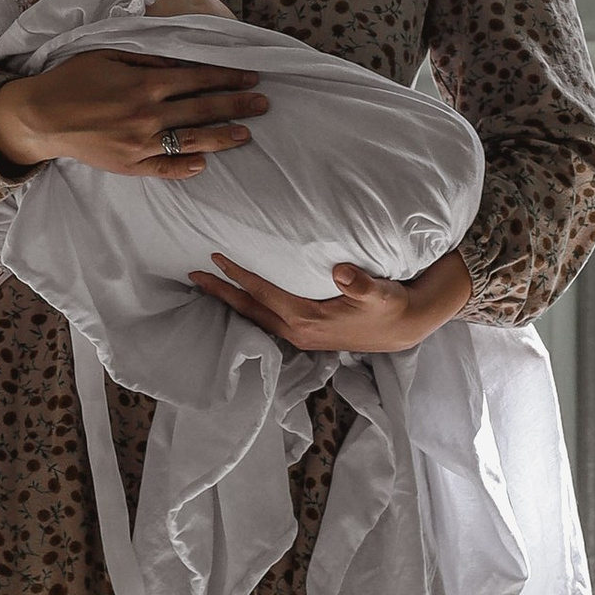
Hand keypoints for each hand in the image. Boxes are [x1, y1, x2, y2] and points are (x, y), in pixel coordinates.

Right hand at [0, 46, 267, 178]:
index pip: (198, 79)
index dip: (228, 78)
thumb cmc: (73, 79)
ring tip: (246, 134)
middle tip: (263, 104)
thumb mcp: (110, 55)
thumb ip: (149, 58)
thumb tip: (182, 62)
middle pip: (203, 109)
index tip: (252, 78)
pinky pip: (165, 168)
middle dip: (237, 105)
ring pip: (193, 141)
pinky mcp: (129, 165)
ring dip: (223, 136)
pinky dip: (186, 167)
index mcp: (145, 83)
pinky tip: (204, 163)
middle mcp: (148, 114)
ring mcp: (141, 144)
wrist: (41, 116)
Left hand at [192, 250, 473, 356]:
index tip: (215, 257)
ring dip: (230, 302)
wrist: (402, 328)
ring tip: (208, 287)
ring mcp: (299, 337)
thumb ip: (362, 284)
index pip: (263, 293)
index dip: (238, 275)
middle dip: (220, 292)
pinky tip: (240, 302)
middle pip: (249, 310)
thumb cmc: (389, 306)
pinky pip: (266, 321)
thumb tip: (344, 274)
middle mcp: (297, 332)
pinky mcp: (306, 336)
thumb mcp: (380, 293)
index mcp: (307, 319)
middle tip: (192, 275)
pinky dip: (248, 309)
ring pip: (255, 318)